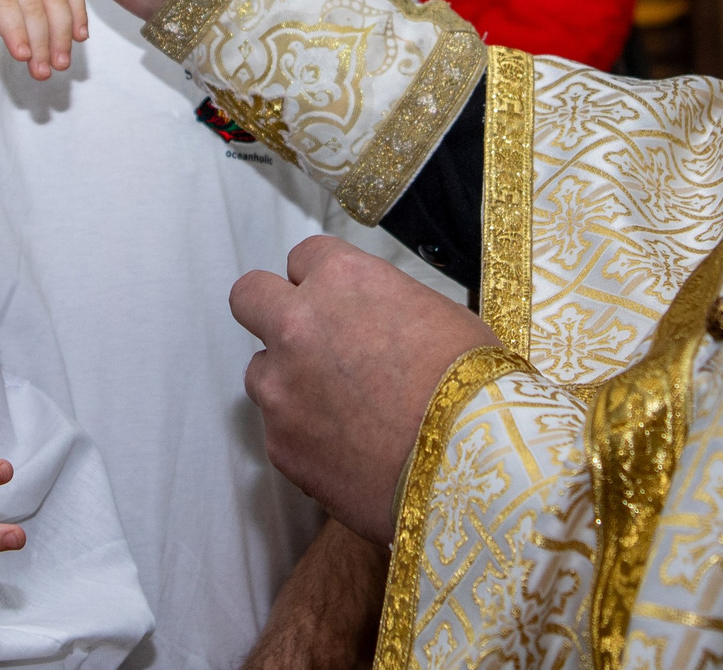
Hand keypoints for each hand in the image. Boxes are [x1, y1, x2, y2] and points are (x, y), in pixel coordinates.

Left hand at [230, 238, 496, 543]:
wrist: (471, 465)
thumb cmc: (472, 386)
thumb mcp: (438, 315)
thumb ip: (385, 306)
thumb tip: (376, 320)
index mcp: (342, 280)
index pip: (304, 257)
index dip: (323, 281)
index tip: (340, 303)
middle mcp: (298, 326)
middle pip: (250, 296)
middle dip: (272, 310)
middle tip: (308, 337)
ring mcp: (281, 389)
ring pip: (260, 370)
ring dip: (289, 381)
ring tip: (343, 409)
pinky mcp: (280, 447)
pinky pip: (280, 430)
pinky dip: (306, 436)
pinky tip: (350, 450)